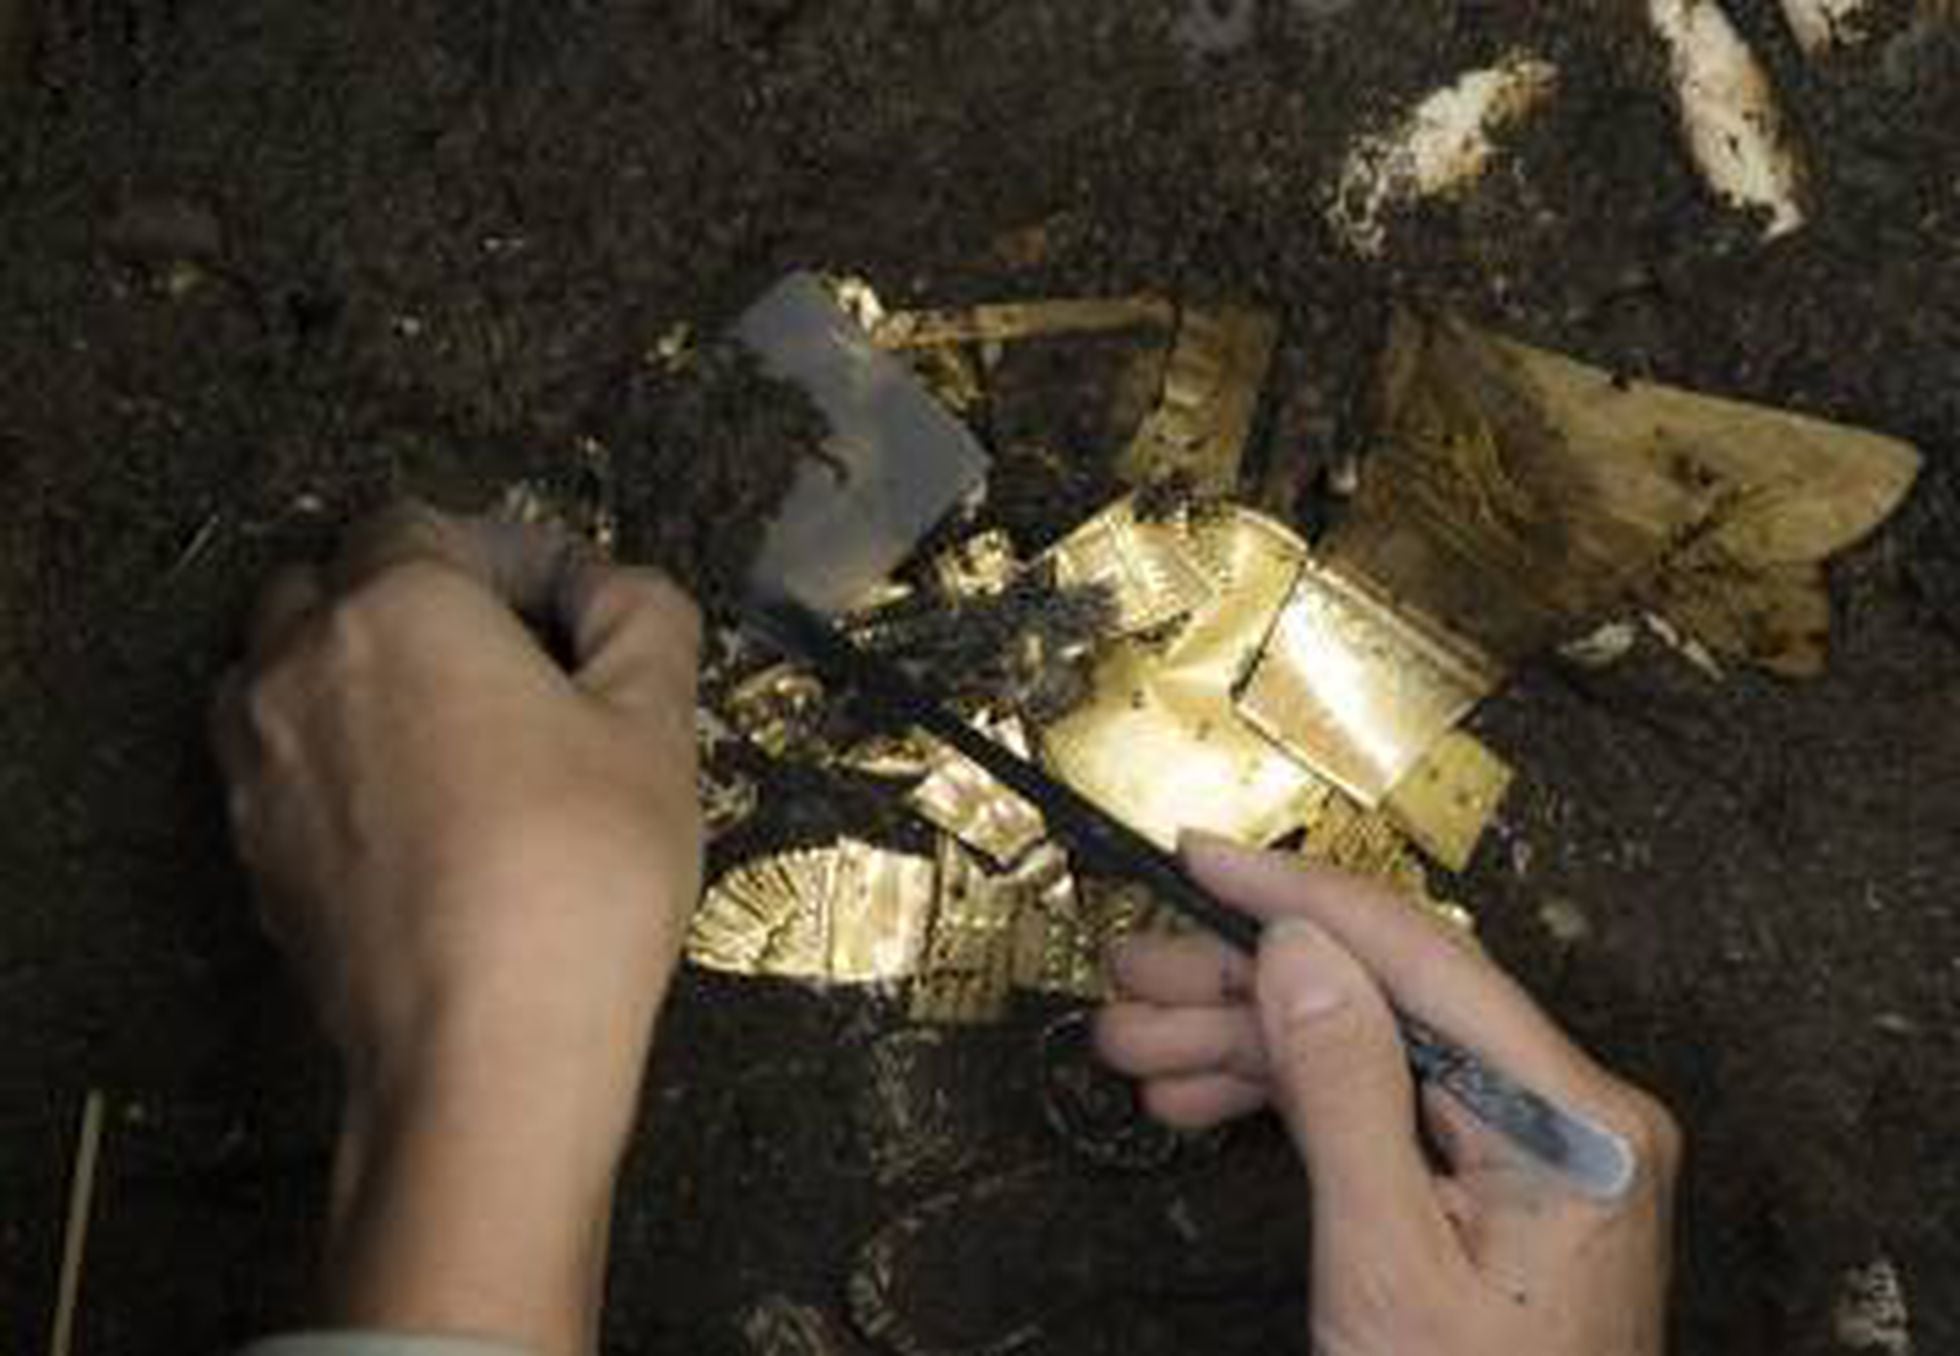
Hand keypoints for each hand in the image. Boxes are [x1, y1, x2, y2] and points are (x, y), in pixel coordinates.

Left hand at [213, 503, 702, 1354]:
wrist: (482, 1053)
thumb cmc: (582, 870)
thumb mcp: (656, 725)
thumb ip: (641, 615)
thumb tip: (606, 589)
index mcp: (394, 606)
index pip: (433, 524)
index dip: (515, 555)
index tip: (582, 617)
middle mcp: (295, 663)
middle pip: (337, 583)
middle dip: (421, 600)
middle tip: (520, 667)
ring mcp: (253, 762)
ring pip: (286, 667)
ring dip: (359, 670)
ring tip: (457, 735)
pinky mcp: (247, 850)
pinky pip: (281, 759)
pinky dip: (337, 754)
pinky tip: (421, 817)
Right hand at [1095, 835, 1678, 1355]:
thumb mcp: (1386, 1269)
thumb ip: (1346, 1096)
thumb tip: (1301, 952)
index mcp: (1575, 1121)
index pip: (1420, 960)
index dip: (1294, 899)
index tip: (1200, 863)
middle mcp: (1569, 1115)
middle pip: (1384, 1001)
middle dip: (1241, 985)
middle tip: (1133, 971)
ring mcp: (1532, 1148)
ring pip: (1367, 1052)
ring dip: (1243, 1042)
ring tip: (1138, 1043)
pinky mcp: (1494, 1182)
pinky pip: (1381, 1107)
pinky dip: (1287, 1099)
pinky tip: (1201, 1096)